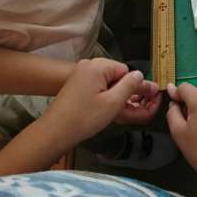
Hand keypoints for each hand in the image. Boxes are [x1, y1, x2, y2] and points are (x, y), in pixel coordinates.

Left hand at [43, 59, 160, 148]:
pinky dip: (103, 97)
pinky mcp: (76, 84)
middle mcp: (88, 65)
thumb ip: (130, 86)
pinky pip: (96, 87)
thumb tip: (141, 75)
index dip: (133, 87)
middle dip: (124, 92)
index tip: (139, 102)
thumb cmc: (84, 118)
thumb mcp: (113, 103)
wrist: (55, 131)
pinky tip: (104, 111)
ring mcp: (80, 74)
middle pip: (116, 75)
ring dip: (114, 97)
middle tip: (129, 110)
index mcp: (98, 65)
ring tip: (115, 113)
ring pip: (107, 83)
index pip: (126, 70)